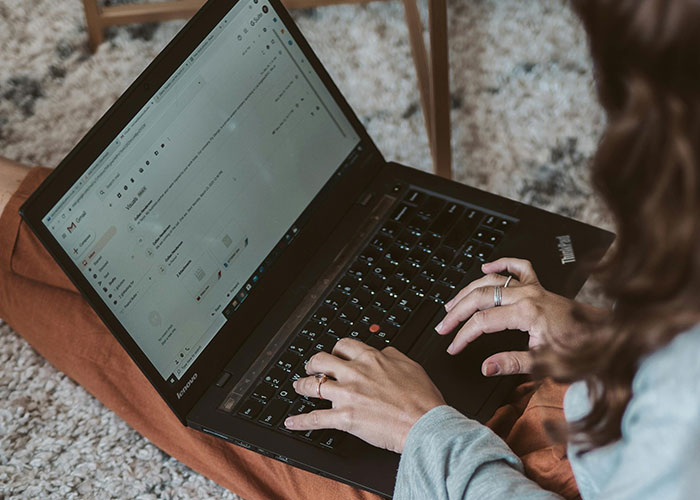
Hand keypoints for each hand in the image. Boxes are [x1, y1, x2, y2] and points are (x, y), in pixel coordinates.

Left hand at [284, 338, 444, 452]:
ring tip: (298, 387)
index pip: (344, 345)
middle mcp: (355, 373)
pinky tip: (291, 422)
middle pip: (321, 360)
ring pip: (312, 385)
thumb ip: (392, 355)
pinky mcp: (345, 418)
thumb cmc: (422, 399)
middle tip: (311, 368)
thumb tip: (383, 352)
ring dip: (301, 386)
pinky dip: (300, 421)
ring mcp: (347, 395)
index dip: (336, 350)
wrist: (425, 424)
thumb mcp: (410, 365)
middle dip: (313, 364)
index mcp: (371, 358)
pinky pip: (315, 418)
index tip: (334, 355)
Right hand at [435, 257, 607, 375]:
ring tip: (452, 303)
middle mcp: (527, 295)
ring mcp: (533, 287)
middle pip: (480, 297)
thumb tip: (485, 367)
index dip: (463, 335)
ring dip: (468, 291)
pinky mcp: (540, 286)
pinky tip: (486, 267)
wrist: (608, 337)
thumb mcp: (547, 364)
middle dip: (457, 312)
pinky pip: (518, 267)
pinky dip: (500, 264)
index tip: (453, 346)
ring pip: (492, 281)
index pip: (483, 321)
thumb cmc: (582, 350)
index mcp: (527, 313)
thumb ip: (513, 363)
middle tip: (442, 326)